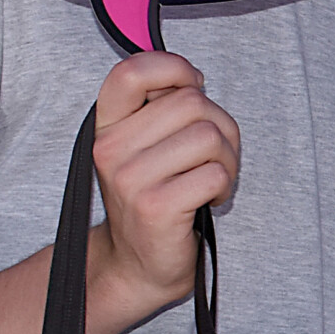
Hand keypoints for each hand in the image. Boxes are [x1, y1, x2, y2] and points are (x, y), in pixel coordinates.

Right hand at [87, 52, 240, 317]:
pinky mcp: (156, 207)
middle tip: (215, 154)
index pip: (130, 71)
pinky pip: (215, 174)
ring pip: (209, 137)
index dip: (173, 67)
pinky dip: (224, 185)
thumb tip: (194, 79)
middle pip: (191, 102)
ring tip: (214, 178)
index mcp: (107, 126)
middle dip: (220, 125)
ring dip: (228, 159)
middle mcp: (111, 149)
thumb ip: (160, 109)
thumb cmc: (152, 198)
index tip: (194, 86)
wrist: (137, 266)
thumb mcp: (143, 147)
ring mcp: (131, 179)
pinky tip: (210, 199)